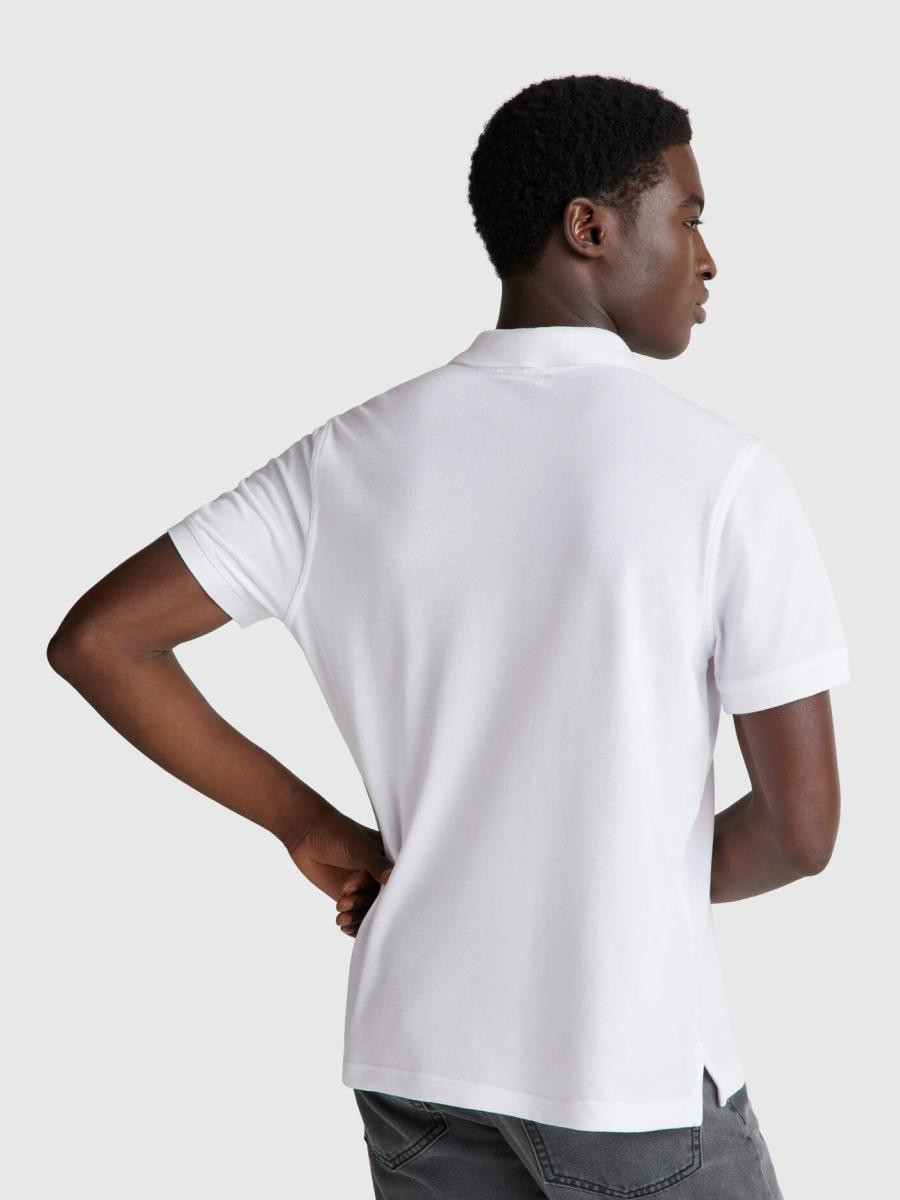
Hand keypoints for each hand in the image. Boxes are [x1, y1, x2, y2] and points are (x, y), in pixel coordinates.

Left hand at [284, 801, 393, 936]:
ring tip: (341, 909)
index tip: (378, 899)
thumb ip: (375, 863)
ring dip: (357, 915)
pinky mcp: (349, 896)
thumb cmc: (335, 832)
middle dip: (367, 905)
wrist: (306, 835)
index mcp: (389, 858)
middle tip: (348, 901)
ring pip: (369, 910)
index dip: (389, 892)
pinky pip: (357, 915)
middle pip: (383, 900)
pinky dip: (352, 923)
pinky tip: (344, 925)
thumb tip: (392, 879)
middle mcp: (379, 874)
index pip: (398, 881)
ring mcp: (364, 886)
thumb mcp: (358, 846)